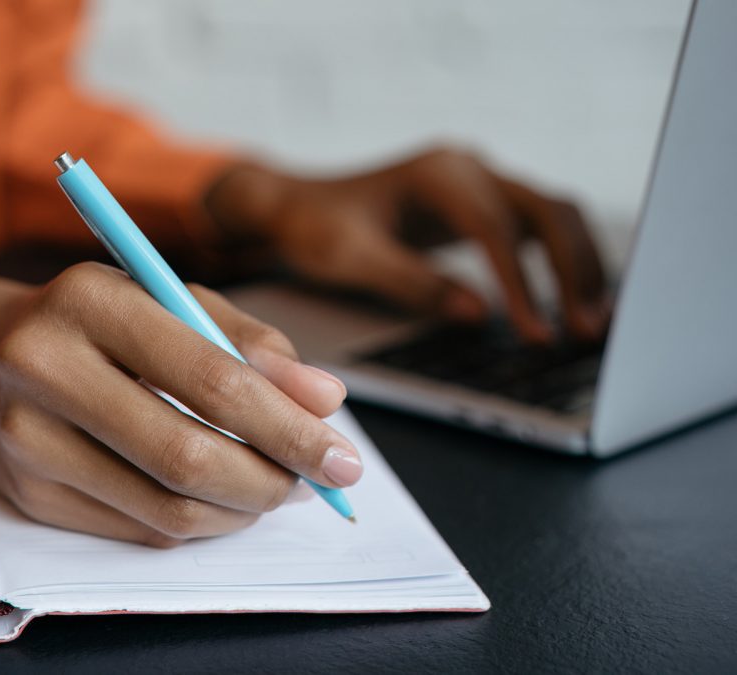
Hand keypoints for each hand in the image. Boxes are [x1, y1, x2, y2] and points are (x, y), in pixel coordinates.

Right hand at [0, 263, 360, 546]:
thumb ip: (248, 340)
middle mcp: (42, 367)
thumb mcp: (167, 298)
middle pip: (186, 455)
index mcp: (88, 299)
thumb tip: (324, 400)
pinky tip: (219, 500)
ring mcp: (23, 439)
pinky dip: (197, 523)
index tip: (342, 454)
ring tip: (273, 488)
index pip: (209, 377)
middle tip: (316, 483)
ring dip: (240, 510)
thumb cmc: (92, 320)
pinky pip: (137, 529)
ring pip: (164, 507)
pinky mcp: (24, 494)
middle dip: (272, 480)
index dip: (288, 426)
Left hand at [206, 146, 608, 341]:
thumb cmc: (315, 228)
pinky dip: (563, 264)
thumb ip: (411, 283)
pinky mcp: (484, 206)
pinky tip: (574, 305)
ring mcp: (481, 183)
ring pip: (555, 215)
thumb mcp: (349, 258)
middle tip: (587, 330)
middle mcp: (469, 168)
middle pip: (548, 210)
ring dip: (580, 266)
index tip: (534, 331)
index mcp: (438, 173)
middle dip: (574, 270)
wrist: (296, 207)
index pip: (495, 227)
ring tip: (593, 324)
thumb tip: (477, 314)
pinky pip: (539, 229)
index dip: (521, 282)